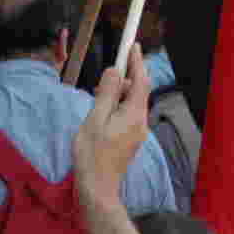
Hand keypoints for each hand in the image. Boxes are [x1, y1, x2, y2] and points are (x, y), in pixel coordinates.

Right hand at [73, 45, 151, 210]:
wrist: (97, 188)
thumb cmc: (92, 154)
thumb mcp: (95, 118)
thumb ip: (107, 93)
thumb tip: (115, 71)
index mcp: (134, 114)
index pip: (140, 81)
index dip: (136, 61)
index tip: (132, 45)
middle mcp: (141, 122)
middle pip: (136, 92)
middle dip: (122, 81)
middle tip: (100, 83)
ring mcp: (137, 133)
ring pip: (131, 104)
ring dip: (116, 96)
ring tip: (96, 103)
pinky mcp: (131, 140)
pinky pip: (127, 116)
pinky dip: (116, 108)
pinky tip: (101, 116)